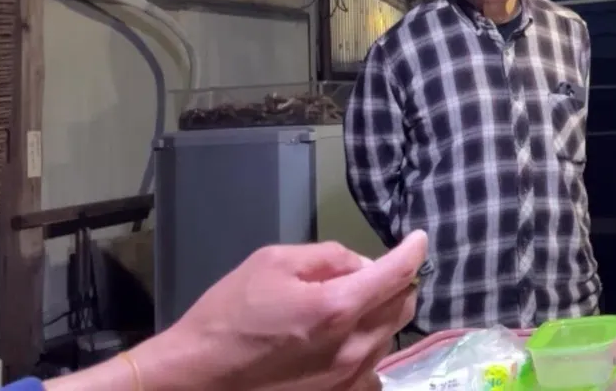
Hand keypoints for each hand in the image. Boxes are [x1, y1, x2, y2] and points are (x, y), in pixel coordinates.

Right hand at [142, 231, 427, 390]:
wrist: (197, 377)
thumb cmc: (229, 314)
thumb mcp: (273, 263)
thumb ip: (327, 257)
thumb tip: (361, 264)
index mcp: (338, 308)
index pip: (397, 275)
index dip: (412, 252)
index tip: (418, 240)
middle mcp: (354, 347)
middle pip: (402, 307)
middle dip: (397, 282)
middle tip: (372, 272)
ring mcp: (349, 378)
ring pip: (389, 336)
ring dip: (381, 313)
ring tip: (348, 304)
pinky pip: (373, 367)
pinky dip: (369, 345)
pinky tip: (345, 338)